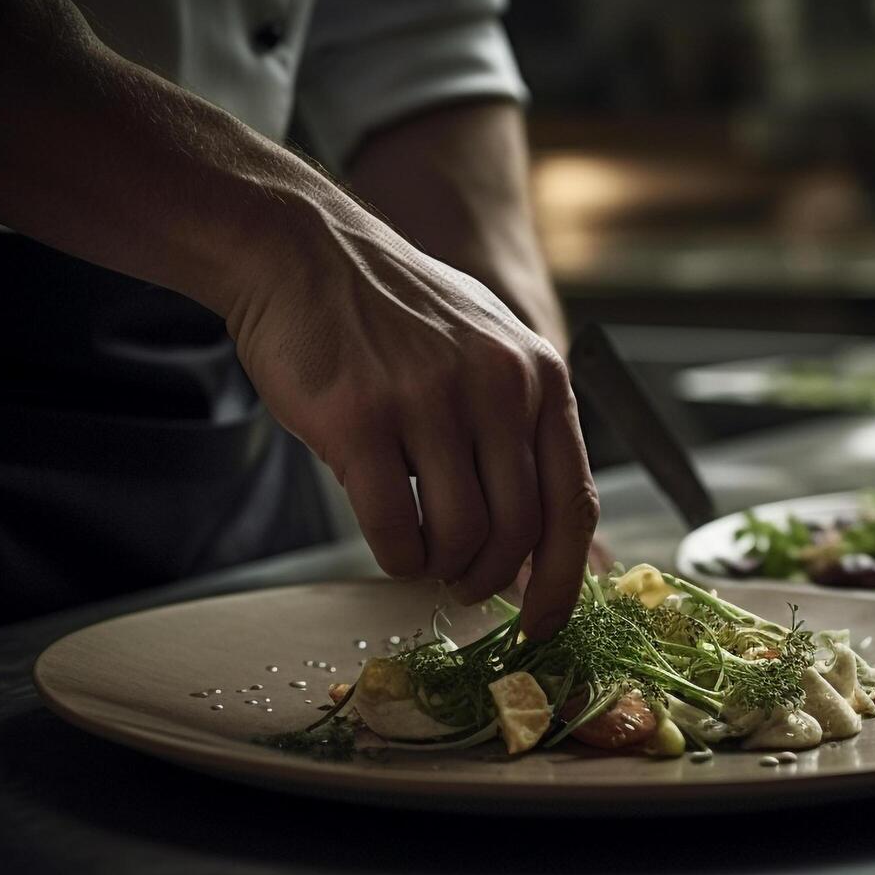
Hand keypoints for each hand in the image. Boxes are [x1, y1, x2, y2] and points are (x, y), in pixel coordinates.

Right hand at [229, 193, 597, 636]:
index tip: (545, 624)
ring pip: (462, 537)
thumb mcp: (488, 349)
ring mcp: (429, 401)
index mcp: (539, 375)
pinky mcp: (361, 420)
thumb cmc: (392, 312)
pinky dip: (397, 556)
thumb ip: (520, 428)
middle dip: (491, 578)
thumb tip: (541, 538)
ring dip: (442, 569)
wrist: (301, 251)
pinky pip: (397, 528)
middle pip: (519, 531)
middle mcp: (497, 387)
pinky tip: (391, 543)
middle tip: (464, 585)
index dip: (566, 578)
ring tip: (424, 558)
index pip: (574, 502)